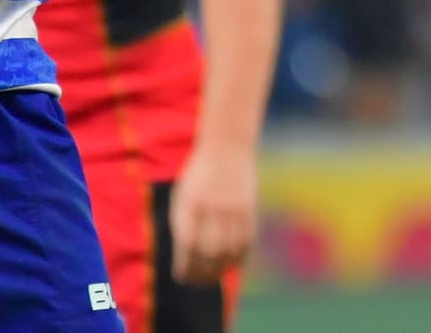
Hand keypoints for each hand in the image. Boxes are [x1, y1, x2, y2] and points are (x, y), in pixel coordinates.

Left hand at [169, 142, 257, 285]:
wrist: (226, 147)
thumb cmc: (199, 176)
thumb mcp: (184, 195)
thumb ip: (185, 223)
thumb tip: (188, 259)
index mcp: (190, 203)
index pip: (186, 244)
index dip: (184, 266)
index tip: (180, 276)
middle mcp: (212, 207)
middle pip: (209, 252)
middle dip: (201, 273)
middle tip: (196, 282)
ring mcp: (233, 208)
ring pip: (228, 251)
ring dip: (220, 270)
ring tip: (212, 277)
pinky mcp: (249, 209)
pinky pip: (246, 242)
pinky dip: (238, 258)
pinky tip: (231, 264)